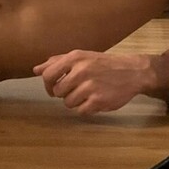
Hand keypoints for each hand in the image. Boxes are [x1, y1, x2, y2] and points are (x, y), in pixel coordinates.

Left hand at [33, 50, 153, 113]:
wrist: (132, 72)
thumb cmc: (103, 64)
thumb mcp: (82, 57)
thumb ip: (58, 62)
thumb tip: (36, 70)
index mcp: (75, 58)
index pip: (48, 75)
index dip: (48, 85)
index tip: (54, 88)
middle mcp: (81, 71)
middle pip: (57, 92)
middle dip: (64, 94)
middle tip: (76, 89)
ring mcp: (90, 87)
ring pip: (68, 103)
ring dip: (75, 102)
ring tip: (87, 94)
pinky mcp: (98, 101)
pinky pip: (80, 111)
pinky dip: (86, 108)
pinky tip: (94, 100)